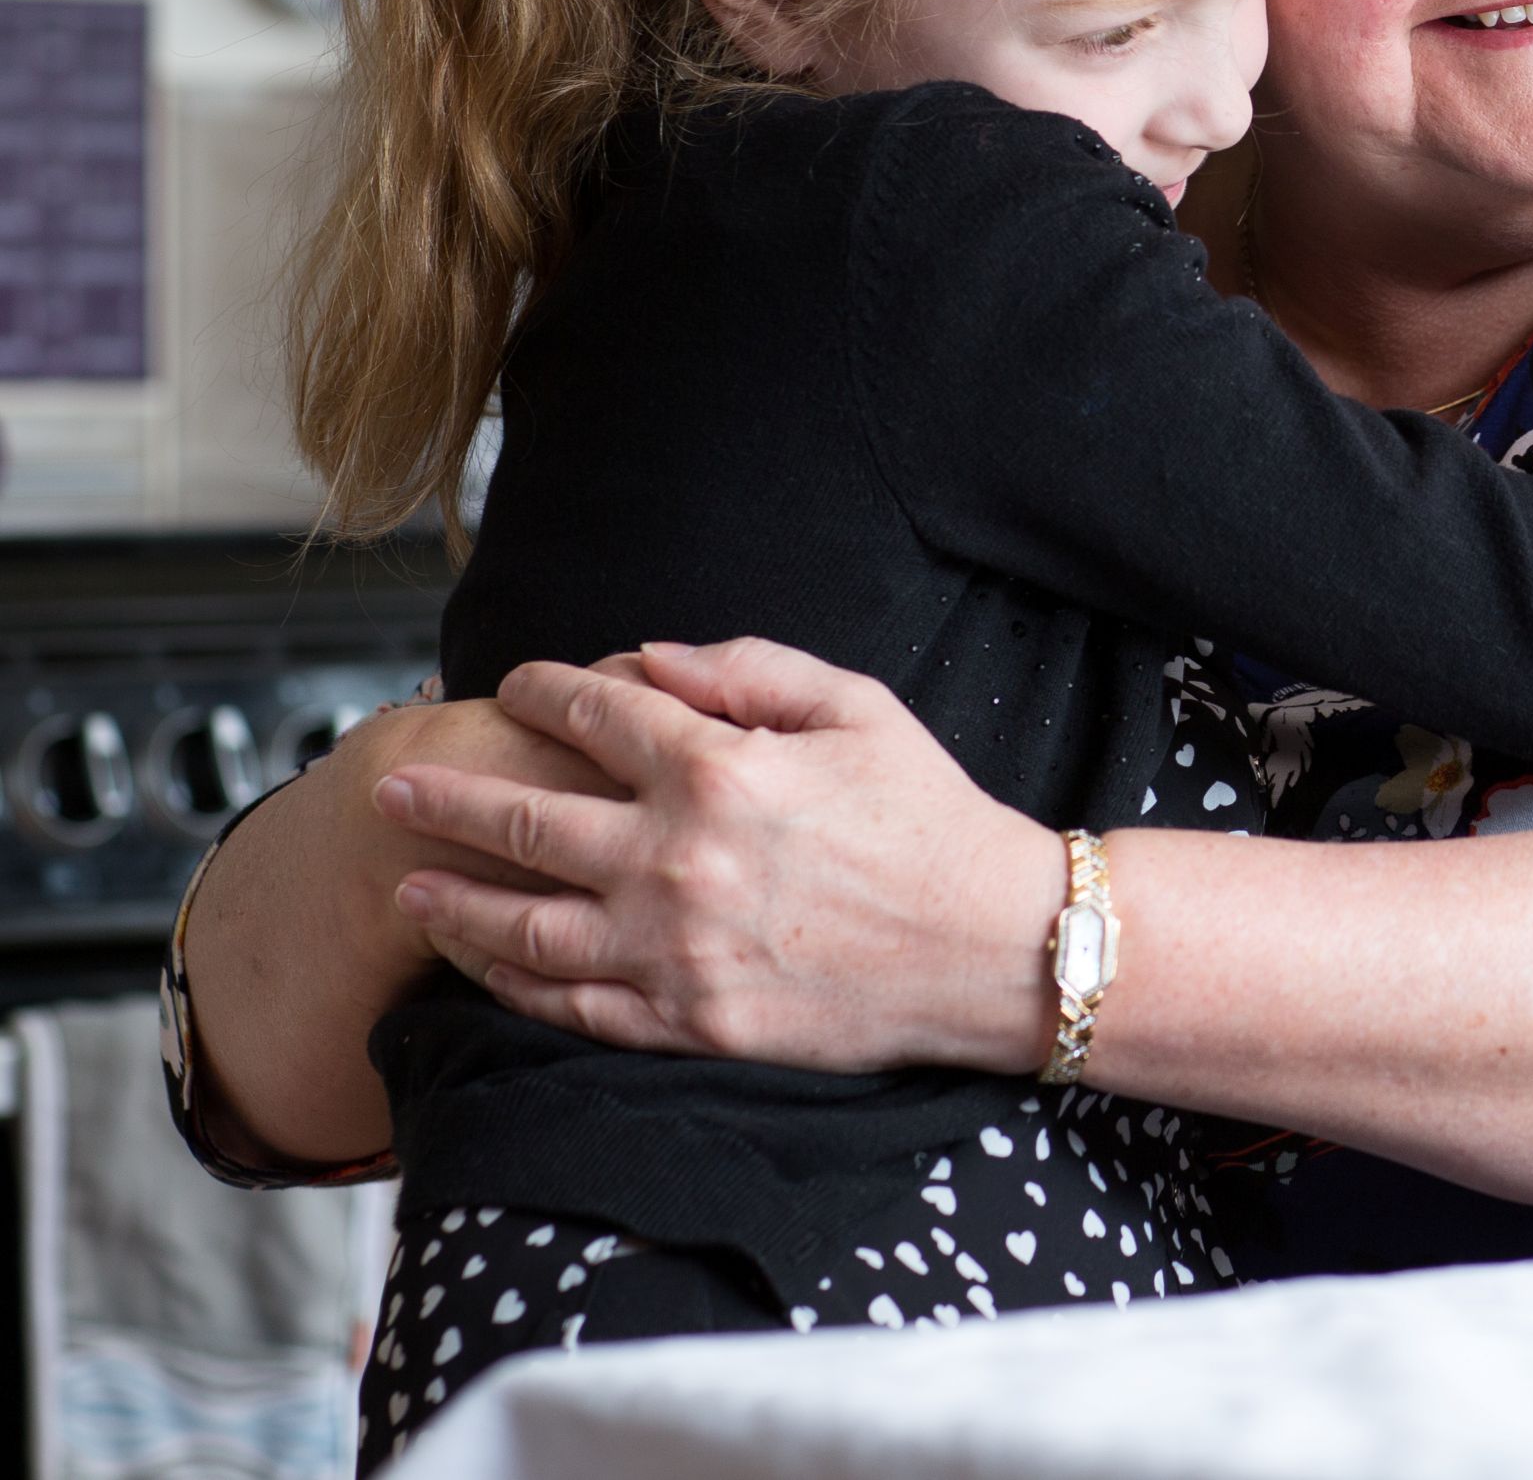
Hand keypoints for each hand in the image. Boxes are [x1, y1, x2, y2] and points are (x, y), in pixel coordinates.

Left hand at [375, 640, 1058, 1076]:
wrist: (992, 947)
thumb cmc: (933, 819)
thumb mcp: (858, 709)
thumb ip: (747, 670)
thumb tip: (647, 659)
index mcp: (718, 770)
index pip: (594, 714)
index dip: (542, 691)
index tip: (513, 686)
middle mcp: (676, 860)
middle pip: (524, 818)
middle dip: (446, 797)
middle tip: (391, 785)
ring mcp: (674, 951)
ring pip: (524, 926)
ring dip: (455, 901)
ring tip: (410, 886)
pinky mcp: (690, 1022)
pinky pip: (573, 1006)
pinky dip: (514, 983)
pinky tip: (484, 965)